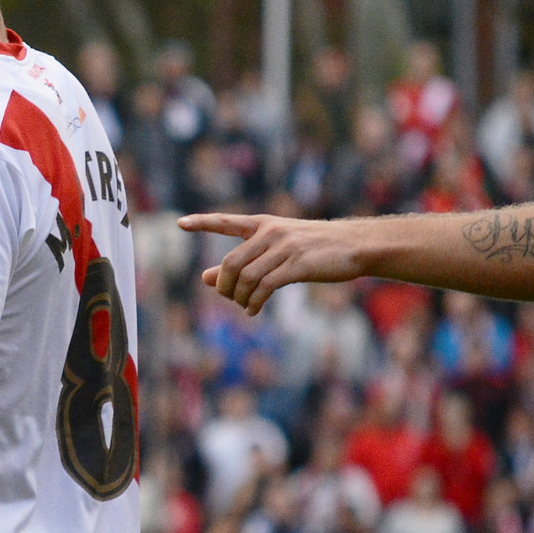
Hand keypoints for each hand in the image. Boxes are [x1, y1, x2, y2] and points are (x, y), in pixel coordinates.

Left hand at [178, 212, 364, 315]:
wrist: (353, 246)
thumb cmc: (313, 248)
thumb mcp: (276, 250)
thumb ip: (243, 261)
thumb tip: (205, 278)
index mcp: (263, 223)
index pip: (226, 221)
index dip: (202, 223)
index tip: (180, 224)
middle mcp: (270, 232)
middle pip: (231, 262)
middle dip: (223, 285)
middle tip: (228, 297)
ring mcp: (284, 247)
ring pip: (246, 277)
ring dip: (239, 298)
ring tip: (244, 306)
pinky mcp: (297, 265)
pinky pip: (265, 287)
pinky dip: (254, 303)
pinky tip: (253, 311)